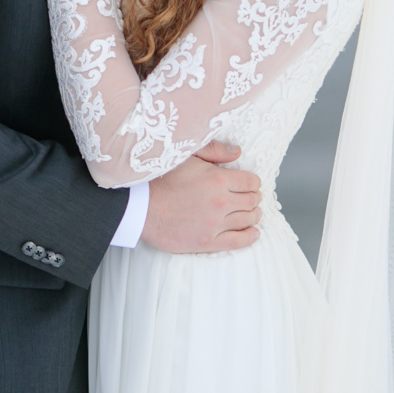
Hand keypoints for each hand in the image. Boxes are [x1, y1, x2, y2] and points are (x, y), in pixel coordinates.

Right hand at [141, 142, 262, 252]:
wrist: (139, 207)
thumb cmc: (159, 179)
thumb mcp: (186, 156)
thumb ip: (214, 151)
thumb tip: (237, 152)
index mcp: (218, 179)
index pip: (251, 182)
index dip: (253, 182)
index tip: (251, 184)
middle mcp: (221, 202)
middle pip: (251, 201)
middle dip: (254, 198)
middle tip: (252, 198)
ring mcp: (215, 224)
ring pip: (247, 220)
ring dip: (254, 215)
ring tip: (253, 213)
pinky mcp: (207, 241)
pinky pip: (238, 241)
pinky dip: (249, 236)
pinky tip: (253, 232)